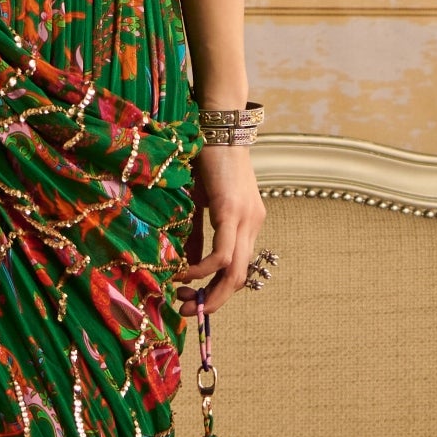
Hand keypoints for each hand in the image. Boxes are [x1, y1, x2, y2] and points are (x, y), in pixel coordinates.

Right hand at [180, 144, 265, 317]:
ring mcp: (246, 218)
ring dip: (210, 291)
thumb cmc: (207, 160)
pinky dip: (204, 269)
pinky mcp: (232, 211)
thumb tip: (189, 265)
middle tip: (188, 311)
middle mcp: (253, 223)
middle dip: (214, 300)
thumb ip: (198, 234)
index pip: (240, 267)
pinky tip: (184, 272)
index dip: (218, 289)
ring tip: (183, 298)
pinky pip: (222, 253)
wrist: (217, 125)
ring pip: (235, 270)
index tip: (193, 300)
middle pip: (241, 277)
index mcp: (249, 221)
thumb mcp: (203, 203)